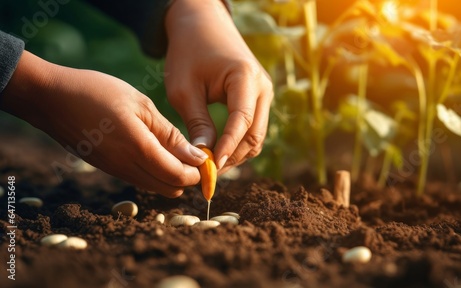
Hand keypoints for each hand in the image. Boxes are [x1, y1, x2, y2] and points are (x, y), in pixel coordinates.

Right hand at [1, 51, 207, 196]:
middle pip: (169, 188)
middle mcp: (126, 166)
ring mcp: (115, 170)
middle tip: (195, 155)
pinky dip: (155, 173)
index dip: (197, 172)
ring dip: (171, 176)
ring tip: (178, 150)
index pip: (178, 176)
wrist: (50, 98)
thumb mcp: (140, 104)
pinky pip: (140, 179)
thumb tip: (197, 157)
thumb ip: (169, 134)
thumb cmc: (97, 92)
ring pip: (155, 187)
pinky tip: (157, 151)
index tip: (207, 158)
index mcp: (138, 148)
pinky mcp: (108, 168)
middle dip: (188, 177)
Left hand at [164, 0, 273, 171]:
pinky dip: (238, 143)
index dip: (228, 148)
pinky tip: (219, 153)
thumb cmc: (189, 52)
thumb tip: (204, 156)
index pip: (241, 122)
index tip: (210, 169)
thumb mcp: (184, 88)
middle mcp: (263, 87)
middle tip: (208, 177)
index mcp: (246, 78)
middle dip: (233, 158)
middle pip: (255, 135)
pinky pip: (253, 128)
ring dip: (236, 154)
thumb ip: (197, 122)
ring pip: (256, 136)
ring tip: (211, 168)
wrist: (202, 25)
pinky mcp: (259, 99)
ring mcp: (264, 93)